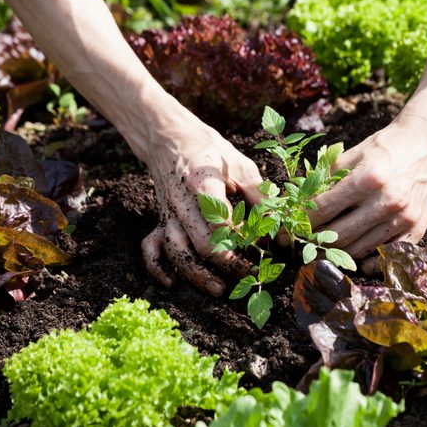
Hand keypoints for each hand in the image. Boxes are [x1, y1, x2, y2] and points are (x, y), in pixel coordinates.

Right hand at [140, 110, 262, 296]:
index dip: (245, 239)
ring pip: (176, 251)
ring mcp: (167, 213)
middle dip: (228, 264)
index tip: (264, 245)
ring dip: (195, 274)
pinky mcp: (159, 219)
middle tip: (252, 274)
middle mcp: (181, 202)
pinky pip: (150, 248)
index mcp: (202, 183)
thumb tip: (276, 228)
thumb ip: (259, 194)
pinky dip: (157, 268)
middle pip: (200, 244)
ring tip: (218, 289)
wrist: (169, 138)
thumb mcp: (240, 164)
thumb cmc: (210, 151)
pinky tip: (172, 282)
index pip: (223, 221)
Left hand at [309, 116, 426, 266]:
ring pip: (358, 250)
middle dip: (313, 242)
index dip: (300, 223)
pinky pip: (384, 255)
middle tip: (300, 244)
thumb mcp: (353, 154)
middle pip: (337, 236)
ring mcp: (403, 218)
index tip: (286, 231)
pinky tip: (352, 254)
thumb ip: (326, 179)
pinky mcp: (416, 229)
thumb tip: (297, 203)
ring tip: (320, 249)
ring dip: (335, 252)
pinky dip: (366, 259)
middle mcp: (386, 201)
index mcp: (367, 178)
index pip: (322, 210)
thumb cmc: (386, 146)